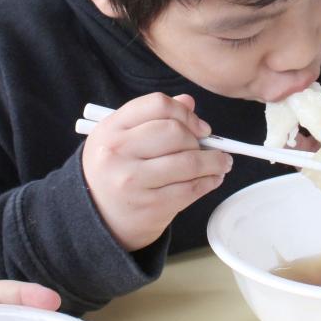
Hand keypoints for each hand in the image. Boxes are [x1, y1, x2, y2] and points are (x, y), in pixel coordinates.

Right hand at [81, 93, 231, 251]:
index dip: (185, 113)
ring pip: (189, 161)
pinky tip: (213, 179)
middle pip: (175, 131)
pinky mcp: (150, 206)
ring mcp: (133, 180)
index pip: (157, 105)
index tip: (199, 126)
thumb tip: (189, 102)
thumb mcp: (122, 138)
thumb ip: (153, 117)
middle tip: (206, 147)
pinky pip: (191, 188)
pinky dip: (210, 181)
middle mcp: (117, 152)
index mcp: (110, 128)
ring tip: (222, 162)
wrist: (98, 219)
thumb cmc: (116, 171)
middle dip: (198, 139)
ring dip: (214, 161)